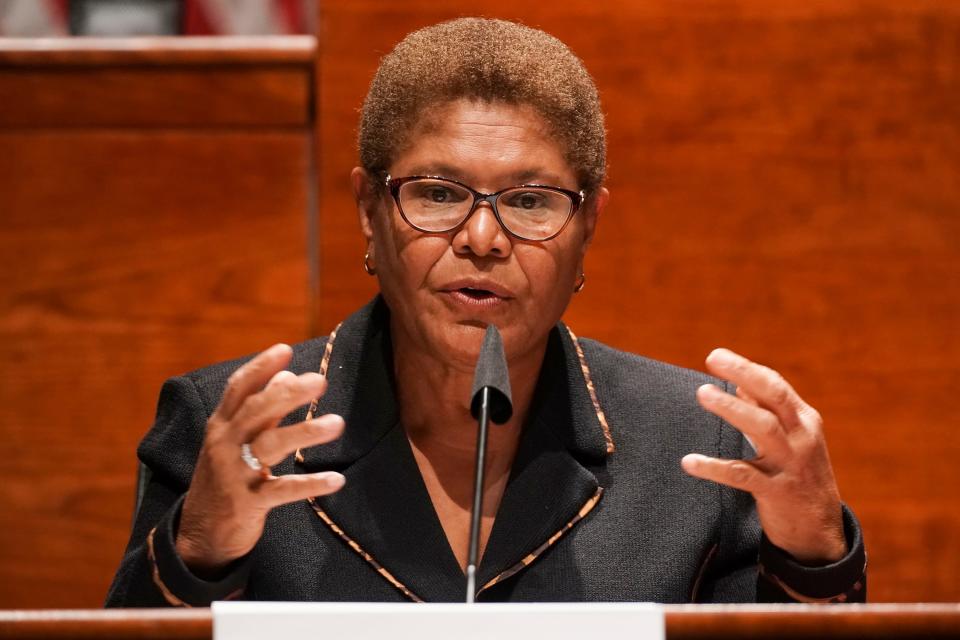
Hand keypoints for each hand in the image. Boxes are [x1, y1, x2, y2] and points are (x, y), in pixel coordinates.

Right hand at [176, 343, 345, 574]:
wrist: (200, 535)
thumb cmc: (225, 478)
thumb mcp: (235, 442)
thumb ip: (262, 411)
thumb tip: (288, 376)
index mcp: (221, 426)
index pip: (238, 388)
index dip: (260, 367)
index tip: (286, 349)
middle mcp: (224, 445)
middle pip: (256, 411)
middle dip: (288, 393)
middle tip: (320, 381)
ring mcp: (234, 474)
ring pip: (270, 445)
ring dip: (306, 432)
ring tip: (338, 423)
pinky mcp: (247, 504)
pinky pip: (282, 490)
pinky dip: (310, 484)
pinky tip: (336, 479)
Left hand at [681, 348, 846, 564]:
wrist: (820, 533)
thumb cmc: (799, 477)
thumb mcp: (790, 441)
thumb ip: (765, 413)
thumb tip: (738, 384)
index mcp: (804, 421)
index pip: (775, 386)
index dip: (747, 368)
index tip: (717, 355)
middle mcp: (802, 437)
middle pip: (774, 396)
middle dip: (744, 373)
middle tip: (712, 358)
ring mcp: (792, 464)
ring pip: (763, 428)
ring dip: (732, 408)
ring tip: (703, 393)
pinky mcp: (777, 492)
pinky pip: (742, 475)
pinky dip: (714, 467)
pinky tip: (689, 462)